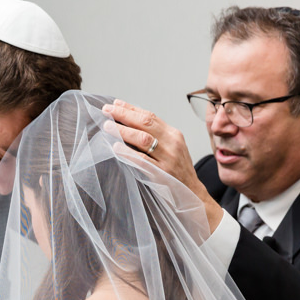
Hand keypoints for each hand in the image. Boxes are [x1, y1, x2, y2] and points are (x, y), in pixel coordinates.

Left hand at [101, 100, 223, 230]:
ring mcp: (168, 158)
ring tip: (107, 126)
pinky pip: (142, 160)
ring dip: (123, 131)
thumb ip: (155, 137)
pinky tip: (116, 147)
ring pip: (143, 139)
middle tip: (106, 110)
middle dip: (124, 115)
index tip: (115, 104)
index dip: (131, 109)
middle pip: (146, 123)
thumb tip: (129, 124)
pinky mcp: (162, 173)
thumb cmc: (177, 172)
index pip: (150, 116)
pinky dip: (128, 153)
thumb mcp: (171, 149)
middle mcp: (172, 143)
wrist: (193, 195)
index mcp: (174, 134)